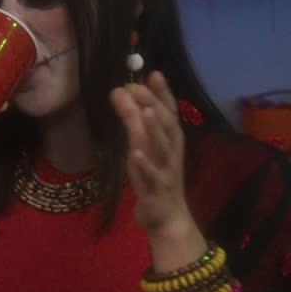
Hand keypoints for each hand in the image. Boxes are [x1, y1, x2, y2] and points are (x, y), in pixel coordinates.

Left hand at [111, 72, 202, 252]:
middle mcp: (171, 152)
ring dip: (155, 130)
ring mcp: (166, 171)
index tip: (154, 73)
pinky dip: (144, 165)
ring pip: (162, 148)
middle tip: (139, 88)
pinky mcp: (157, 190)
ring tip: (147, 112)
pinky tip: (135, 153)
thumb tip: (119, 90)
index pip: (170, 112)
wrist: (167, 218)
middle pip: (166, 125)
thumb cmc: (155, 178)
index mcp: (170, 140)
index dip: (162, 93)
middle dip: (155, 105)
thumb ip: (133, 119)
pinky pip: (151, 176)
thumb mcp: (142, 146)